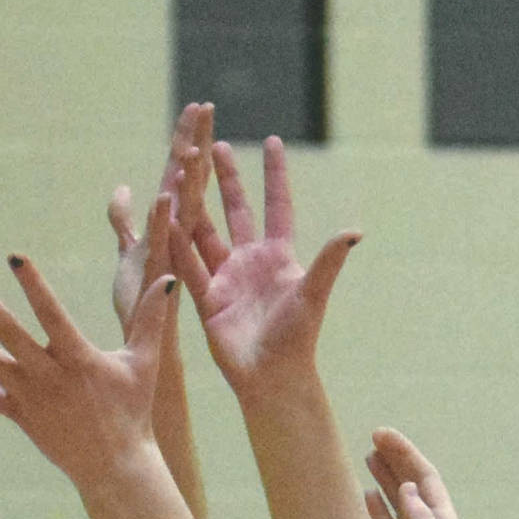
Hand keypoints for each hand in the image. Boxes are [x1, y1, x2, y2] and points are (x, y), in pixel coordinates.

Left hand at [0, 254, 177, 489]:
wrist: (115, 464)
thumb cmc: (133, 409)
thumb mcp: (145, 363)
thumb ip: (150, 319)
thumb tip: (165, 280)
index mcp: (79, 359)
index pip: (51, 314)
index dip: (33, 285)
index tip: (15, 257)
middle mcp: (48, 376)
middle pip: (9, 333)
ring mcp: (28, 396)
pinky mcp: (16, 413)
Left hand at [109, 102, 211, 338]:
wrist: (152, 351)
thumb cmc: (145, 306)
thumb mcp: (127, 256)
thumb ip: (124, 222)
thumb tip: (122, 190)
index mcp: (173, 225)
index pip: (181, 172)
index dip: (190, 139)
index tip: (199, 106)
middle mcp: (180, 235)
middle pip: (191, 180)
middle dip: (199, 143)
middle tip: (206, 106)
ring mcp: (176, 254)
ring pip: (186, 207)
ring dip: (190, 176)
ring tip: (195, 142)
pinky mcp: (167, 277)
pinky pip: (167, 244)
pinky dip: (166, 219)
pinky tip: (167, 193)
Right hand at [169, 136, 359, 396]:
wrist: (271, 376)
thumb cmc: (297, 338)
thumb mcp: (312, 293)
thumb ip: (328, 260)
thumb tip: (354, 231)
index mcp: (279, 256)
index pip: (277, 205)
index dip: (275, 174)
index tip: (271, 141)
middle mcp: (250, 261)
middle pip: (236, 210)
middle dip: (225, 179)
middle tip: (214, 144)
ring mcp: (226, 277)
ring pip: (205, 232)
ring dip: (193, 204)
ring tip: (180, 171)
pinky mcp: (206, 297)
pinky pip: (187, 264)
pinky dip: (176, 241)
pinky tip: (164, 215)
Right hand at [364, 428, 490, 518]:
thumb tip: (407, 490)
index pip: (423, 478)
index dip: (405, 454)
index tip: (383, 435)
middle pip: (410, 484)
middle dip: (394, 459)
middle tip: (374, 435)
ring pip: (396, 503)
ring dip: (384, 479)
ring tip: (369, 455)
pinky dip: (377, 510)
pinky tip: (368, 494)